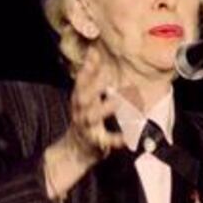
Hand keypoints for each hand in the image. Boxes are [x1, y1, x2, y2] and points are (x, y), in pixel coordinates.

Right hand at [43, 47, 123, 198]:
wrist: (75, 150)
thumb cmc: (84, 119)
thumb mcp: (84, 97)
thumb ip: (90, 77)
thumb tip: (94, 51)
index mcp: (79, 99)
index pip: (81, 80)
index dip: (87, 67)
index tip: (94, 53)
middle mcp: (80, 111)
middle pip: (83, 96)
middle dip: (92, 85)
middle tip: (107, 75)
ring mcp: (86, 127)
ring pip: (92, 116)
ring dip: (104, 108)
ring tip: (117, 101)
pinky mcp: (95, 142)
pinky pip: (106, 141)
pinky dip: (116, 139)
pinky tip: (127, 137)